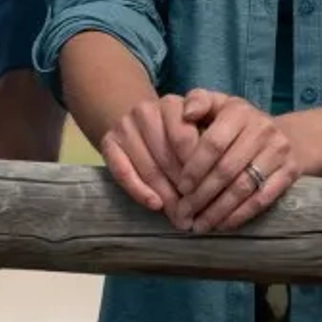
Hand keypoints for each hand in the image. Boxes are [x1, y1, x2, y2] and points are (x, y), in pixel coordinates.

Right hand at [99, 94, 199, 214]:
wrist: (138, 123)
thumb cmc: (175, 132)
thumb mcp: (195, 127)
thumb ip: (204, 145)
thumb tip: (214, 184)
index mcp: (171, 104)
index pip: (185, 138)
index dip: (198, 169)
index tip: (209, 192)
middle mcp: (145, 111)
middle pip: (166, 156)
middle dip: (183, 189)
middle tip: (196, 212)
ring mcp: (124, 127)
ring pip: (148, 167)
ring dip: (165, 195)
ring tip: (179, 216)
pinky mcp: (108, 143)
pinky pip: (123, 172)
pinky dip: (139, 191)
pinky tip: (155, 205)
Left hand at [171, 91, 300, 233]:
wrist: (283, 134)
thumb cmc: (236, 122)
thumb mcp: (217, 104)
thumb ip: (197, 102)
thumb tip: (185, 112)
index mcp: (238, 111)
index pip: (213, 143)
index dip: (195, 168)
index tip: (180, 188)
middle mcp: (262, 128)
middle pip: (227, 169)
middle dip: (202, 195)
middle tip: (184, 214)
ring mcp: (279, 150)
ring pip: (243, 187)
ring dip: (218, 210)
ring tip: (199, 225)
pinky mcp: (291, 171)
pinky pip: (262, 198)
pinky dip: (240, 215)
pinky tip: (223, 225)